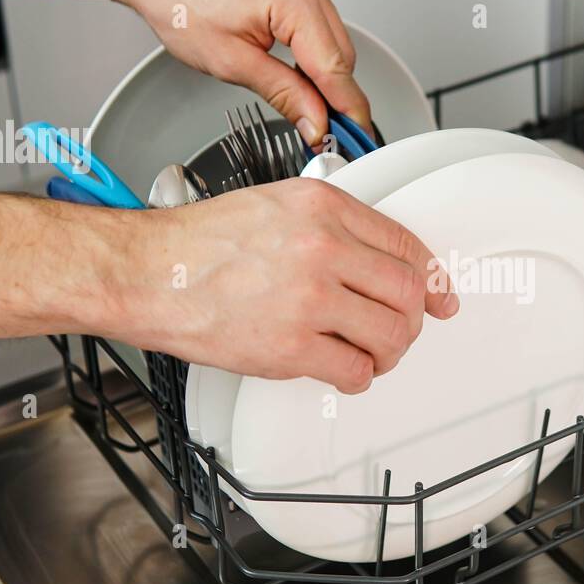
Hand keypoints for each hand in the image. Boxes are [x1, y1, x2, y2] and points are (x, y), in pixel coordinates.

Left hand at [121, 0, 371, 146]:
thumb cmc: (178, 0)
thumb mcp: (232, 62)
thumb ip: (284, 94)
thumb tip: (315, 121)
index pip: (335, 67)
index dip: (347, 109)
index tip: (356, 136)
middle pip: (342, 55)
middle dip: (336, 96)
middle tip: (325, 132)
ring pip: (334, 42)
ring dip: (325, 75)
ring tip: (307, 106)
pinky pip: (321, 24)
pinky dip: (315, 52)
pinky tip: (300, 73)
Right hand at [125, 180, 457, 393]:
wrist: (145, 272)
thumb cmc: (199, 244)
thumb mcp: (277, 206)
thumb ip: (333, 229)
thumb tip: (383, 262)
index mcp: (323, 206)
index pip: (407, 245)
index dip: (431, 279)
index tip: (439, 298)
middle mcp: (322, 246)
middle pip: (408, 292)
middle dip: (411, 319)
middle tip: (397, 330)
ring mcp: (309, 297)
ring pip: (392, 334)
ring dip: (389, 352)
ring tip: (369, 353)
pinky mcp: (290, 345)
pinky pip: (356, 370)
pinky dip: (358, 377)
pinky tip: (343, 369)